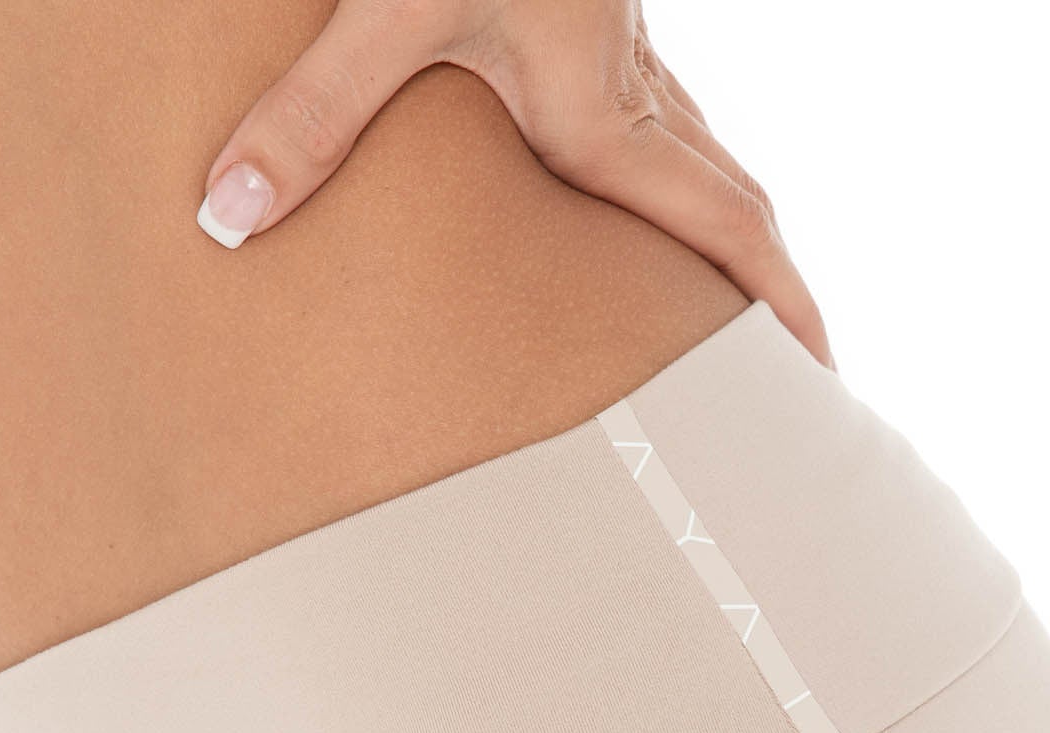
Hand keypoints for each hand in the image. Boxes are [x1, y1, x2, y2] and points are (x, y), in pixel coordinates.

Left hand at [197, 0, 831, 366]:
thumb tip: (229, 221)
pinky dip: (670, 178)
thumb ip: (312, 115)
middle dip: (769, 293)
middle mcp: (629, 88)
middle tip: (796, 370)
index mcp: (605, 112)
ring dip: (724, 236)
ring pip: (703, 160)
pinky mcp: (588, 18)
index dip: (779, 310)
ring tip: (722, 310)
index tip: (821, 379)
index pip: (728, 231)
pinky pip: (657, 119)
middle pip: (735, 206)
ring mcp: (619, 50)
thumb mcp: (387, 7)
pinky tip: (630, 194)